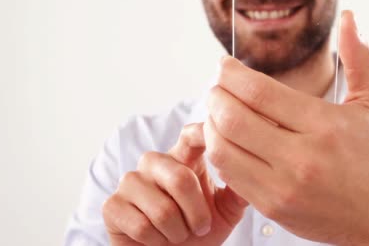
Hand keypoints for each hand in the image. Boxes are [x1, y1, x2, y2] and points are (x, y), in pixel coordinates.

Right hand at [102, 123, 248, 245]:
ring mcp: (130, 182)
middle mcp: (154, 163)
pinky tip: (156, 239)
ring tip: (177, 234)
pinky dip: (156, 241)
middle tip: (200, 227)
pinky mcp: (112, 205)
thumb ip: (238, 187)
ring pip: (162, 208)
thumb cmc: (199, 230)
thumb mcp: (227, 209)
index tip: (220, 139)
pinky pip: (141, 225)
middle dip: (197, 213)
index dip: (203, 133)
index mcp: (182, 158)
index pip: (190, 135)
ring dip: (178, 232)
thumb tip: (256, 167)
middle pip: (180, 177)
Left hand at [204, 11, 368, 244]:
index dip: (231, 73)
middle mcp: (301, 157)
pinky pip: (227, 173)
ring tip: (218, 111)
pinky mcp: (269, 206)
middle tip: (217, 86)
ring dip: (211, 123)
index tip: (224, 65)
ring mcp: (281, 186)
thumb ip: (360, 59)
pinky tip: (226, 138)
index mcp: (324, 125)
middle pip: (232, 118)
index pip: (259, 91)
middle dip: (215, 95)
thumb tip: (350, 18)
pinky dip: (219, 150)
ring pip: (222, 147)